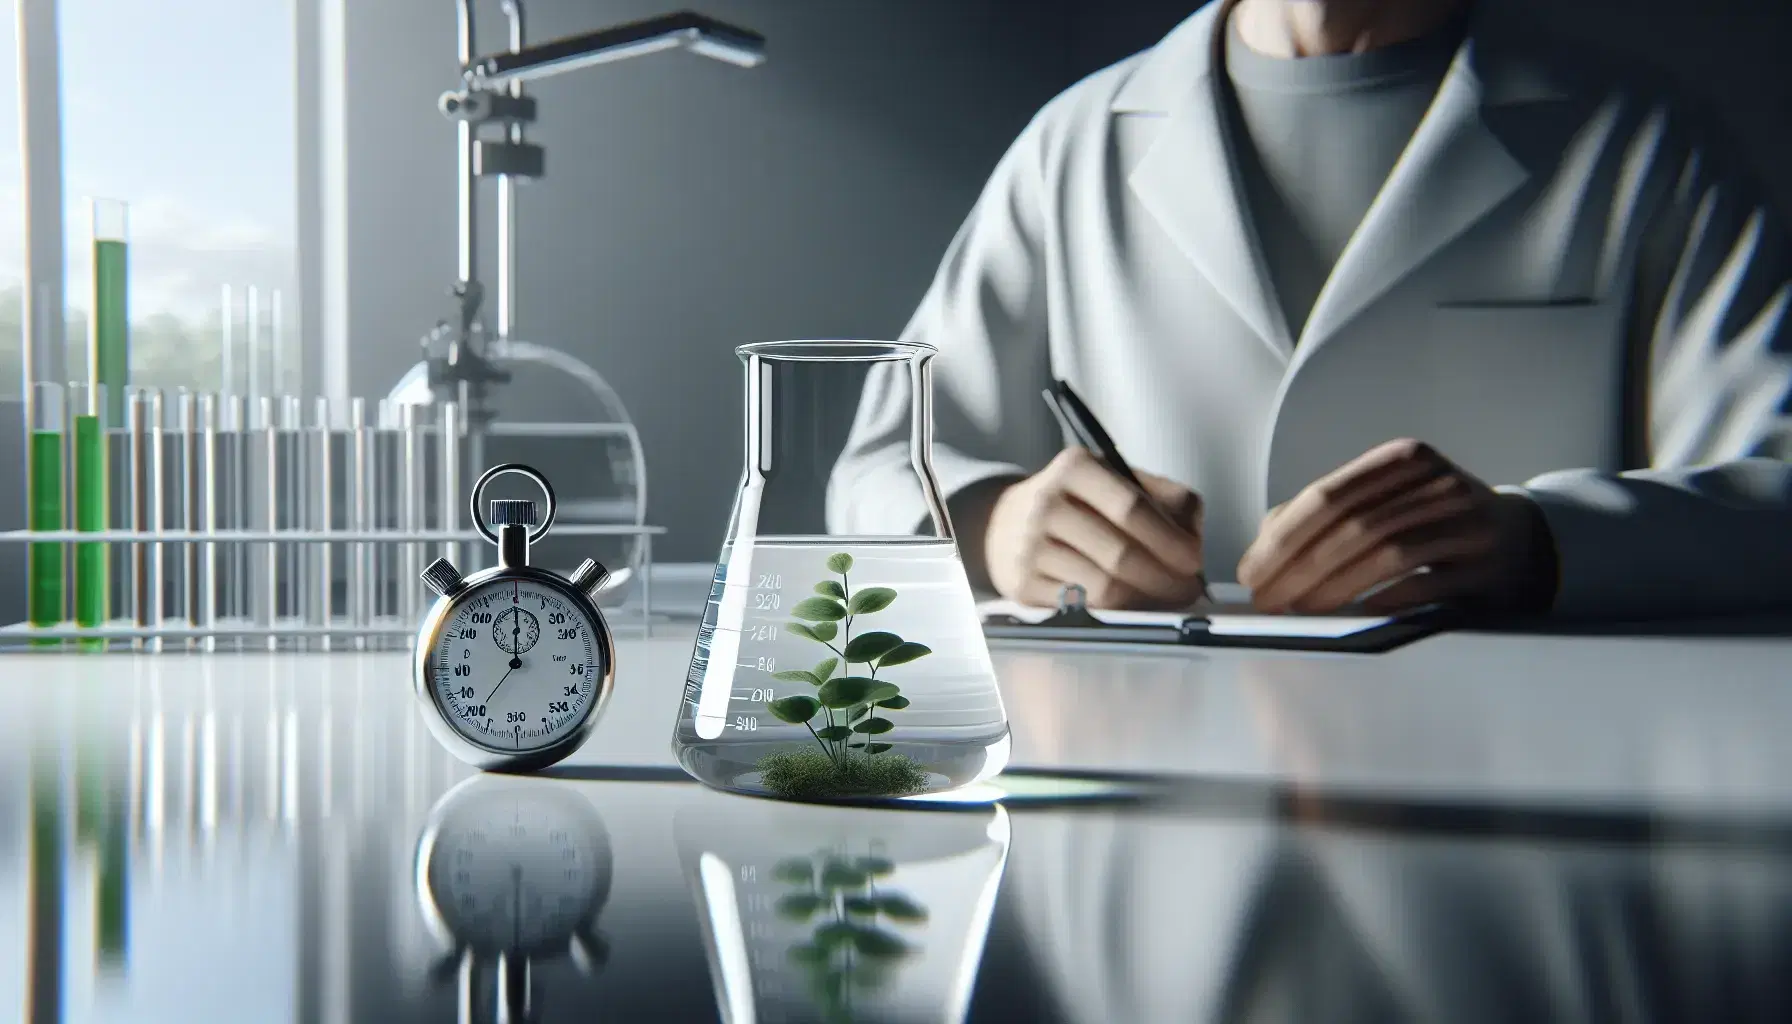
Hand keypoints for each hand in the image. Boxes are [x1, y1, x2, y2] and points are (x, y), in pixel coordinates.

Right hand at [985, 448, 1206, 608]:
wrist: (1003, 524)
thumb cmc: (1076, 502)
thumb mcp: (1114, 479)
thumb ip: (1164, 496)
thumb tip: (1194, 536)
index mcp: (1075, 468)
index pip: (1132, 508)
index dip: (1170, 540)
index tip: (1195, 561)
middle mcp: (1047, 503)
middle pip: (1121, 554)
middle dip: (1166, 579)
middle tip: (1188, 590)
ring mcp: (1030, 547)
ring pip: (1105, 588)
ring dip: (1146, 600)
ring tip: (1166, 599)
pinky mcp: (1022, 584)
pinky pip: (1084, 607)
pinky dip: (1117, 612)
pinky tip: (1132, 606)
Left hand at [1237, 438, 1556, 614]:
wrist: (1522, 540)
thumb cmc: (1434, 523)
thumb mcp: (1387, 500)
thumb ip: (1328, 514)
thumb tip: (1262, 547)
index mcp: (1402, 459)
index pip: (1327, 496)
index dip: (1282, 538)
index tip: (1251, 574)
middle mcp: (1436, 483)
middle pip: (1350, 525)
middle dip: (1298, 567)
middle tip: (1266, 600)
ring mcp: (1466, 521)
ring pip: (1384, 553)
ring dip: (1333, 587)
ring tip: (1300, 611)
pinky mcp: (1486, 564)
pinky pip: (1425, 584)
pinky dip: (1383, 600)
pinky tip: (1352, 616)